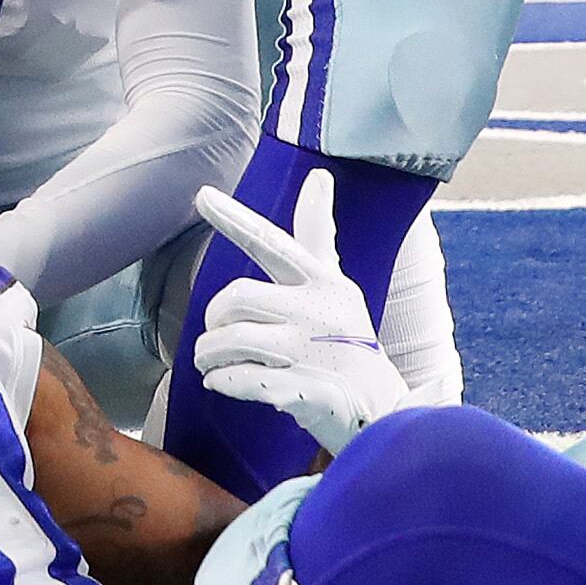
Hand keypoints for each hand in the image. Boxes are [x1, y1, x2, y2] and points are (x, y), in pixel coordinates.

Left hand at [189, 179, 408, 459]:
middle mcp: (317, 311)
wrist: (383, 408)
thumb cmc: (347, 340)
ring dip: (209, 355)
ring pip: (230, 340)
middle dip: (212, 320)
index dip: (234, 220)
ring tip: (212, 364)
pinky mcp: (304, 392)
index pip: (271, 243)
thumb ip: (318, 235)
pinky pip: (239, 380)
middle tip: (215, 335)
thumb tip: (319, 176)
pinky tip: (223, 383)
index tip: (202, 195)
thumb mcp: (336, 284)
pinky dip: (222, 381)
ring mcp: (311, 352)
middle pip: (234, 297)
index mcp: (322, 281)